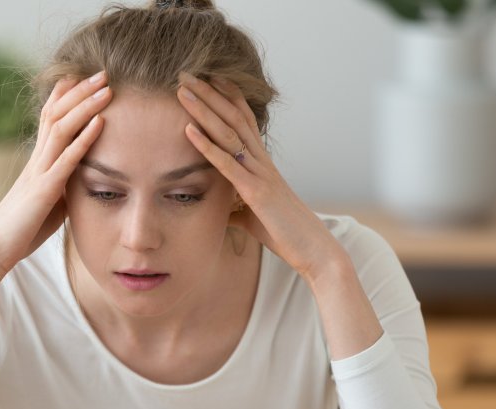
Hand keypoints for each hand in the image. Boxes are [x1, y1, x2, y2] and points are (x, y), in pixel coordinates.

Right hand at [0, 71, 112, 276]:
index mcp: (37, 163)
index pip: (49, 119)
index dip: (66, 96)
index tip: (84, 78)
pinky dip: (85, 138)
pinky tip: (101, 122)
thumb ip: (63, 187)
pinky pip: (67, 158)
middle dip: (80, 91)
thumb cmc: (21, 231)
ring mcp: (38, 172)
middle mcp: (36, 160)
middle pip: (56, 114)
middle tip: (103, 72)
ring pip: (61, 128)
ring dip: (85, 106)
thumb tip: (82, 181)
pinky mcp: (44, 190)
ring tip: (106, 88)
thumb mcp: (49, 204)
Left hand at [176, 72, 341, 282]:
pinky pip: (227, 164)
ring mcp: (259, 173)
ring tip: (182, 90)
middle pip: (233, 117)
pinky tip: (189, 130)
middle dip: (208, 93)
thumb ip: (237, 208)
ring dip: (203, 110)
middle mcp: (261, 161)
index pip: (243, 120)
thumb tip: (223, 211)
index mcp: (262, 163)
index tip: (206, 77)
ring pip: (228, 133)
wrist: (313, 249)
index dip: (226, 96)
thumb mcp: (254, 216)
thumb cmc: (285, 233)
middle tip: (185, 72)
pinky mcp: (256, 192)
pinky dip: (206, 146)